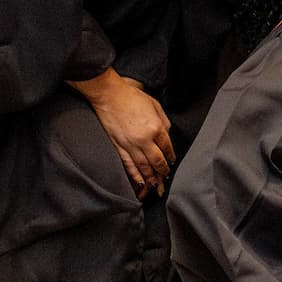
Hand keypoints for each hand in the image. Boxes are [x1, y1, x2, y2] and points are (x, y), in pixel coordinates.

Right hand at [72, 70, 173, 195]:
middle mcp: (144, 139)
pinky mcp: (118, 147)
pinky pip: (129, 165)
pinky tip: (140, 182)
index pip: (167, 148)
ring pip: (144, 167)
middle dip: (163, 172)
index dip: (171, 157)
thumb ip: (164, 122)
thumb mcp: (156, 105)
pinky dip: (135, 176)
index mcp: (156, 128)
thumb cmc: (132, 97)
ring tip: (156, 186)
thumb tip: (167, 136)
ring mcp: (130, 145)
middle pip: (157, 161)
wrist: (110, 95)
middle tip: (166, 178)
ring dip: (151, 178)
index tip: (172, 162)